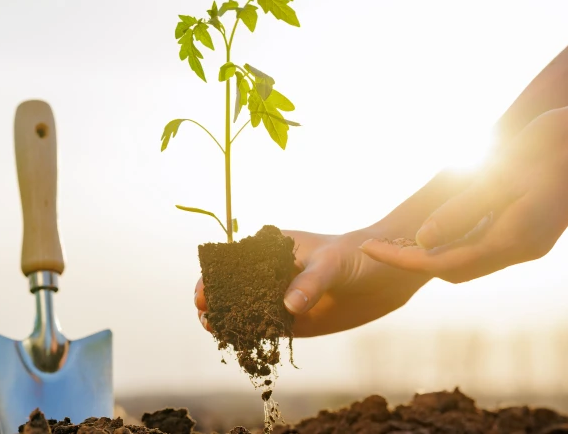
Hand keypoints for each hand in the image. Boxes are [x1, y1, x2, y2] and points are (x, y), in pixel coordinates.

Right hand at [194, 228, 431, 336]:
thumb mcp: (333, 263)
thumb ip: (310, 283)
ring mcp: (281, 298)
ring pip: (247, 311)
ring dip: (230, 321)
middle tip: (206, 314)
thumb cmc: (357, 256)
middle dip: (216, 300)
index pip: (234, 261)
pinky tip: (241, 343)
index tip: (204, 291)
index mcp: (272, 250)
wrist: (388, 275)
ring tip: (216, 329)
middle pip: (234, 289)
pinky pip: (268, 330)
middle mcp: (271, 274)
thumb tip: (287, 306)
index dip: (214, 276)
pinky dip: (253, 337)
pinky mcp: (294, 321)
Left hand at [361, 107, 567, 282]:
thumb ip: (461, 211)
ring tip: (399, 240)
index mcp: (513, 239)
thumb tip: (422, 242)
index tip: (368, 249)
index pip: (442, 262)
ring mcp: (530, 242)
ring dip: (435, 253)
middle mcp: (522, 248)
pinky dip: (457, 241)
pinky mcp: (533, 231)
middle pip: (456, 268)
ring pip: (471, 260)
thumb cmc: (552, 146)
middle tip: (379, 246)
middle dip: (415, 261)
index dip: (401, 258)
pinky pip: (485, 246)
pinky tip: (438, 227)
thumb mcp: (501, 175)